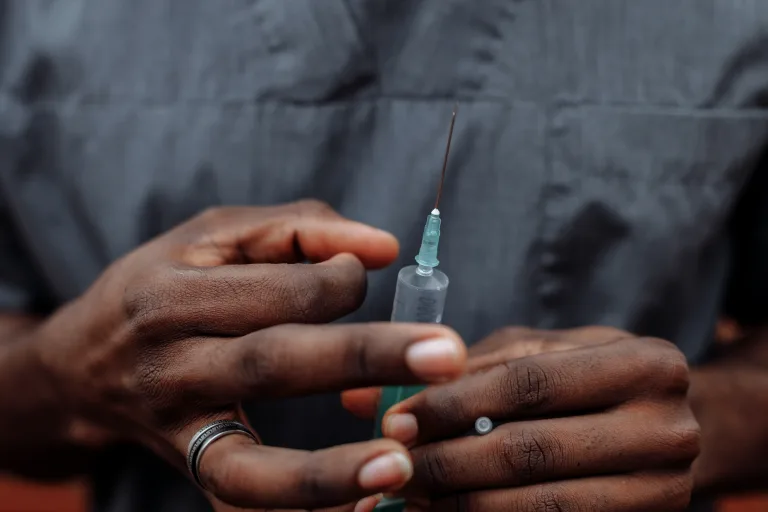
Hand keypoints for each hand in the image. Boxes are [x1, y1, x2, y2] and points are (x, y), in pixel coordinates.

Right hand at [21, 201, 466, 510]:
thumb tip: (386, 248)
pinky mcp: (189, 469)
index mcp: (174, 292)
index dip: (340, 281)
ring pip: (247, 463)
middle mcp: (170, 365)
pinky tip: (365, 507)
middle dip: (365, 357)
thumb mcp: (216, 235)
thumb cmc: (164, 283)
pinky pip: (240, 505)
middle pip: (272, 364)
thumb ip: (301, 229)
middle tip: (449, 354)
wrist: (80, 363)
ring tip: (401, 466)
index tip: (370, 274)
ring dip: (326, 473)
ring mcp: (176, 429)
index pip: (278, 290)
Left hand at [343, 327, 699, 510]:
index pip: (528, 384)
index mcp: (644, 365)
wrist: (665, 433)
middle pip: (532, 451)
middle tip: (392, 469)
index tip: (395, 422)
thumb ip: (463, 370)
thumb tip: (360, 398)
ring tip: (408, 502)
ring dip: (463, 507)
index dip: (454, 405)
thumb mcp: (542, 355)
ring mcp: (665, 491)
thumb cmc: (589, 381)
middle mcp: (667, 429)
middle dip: (449, 464)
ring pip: (543, 508)